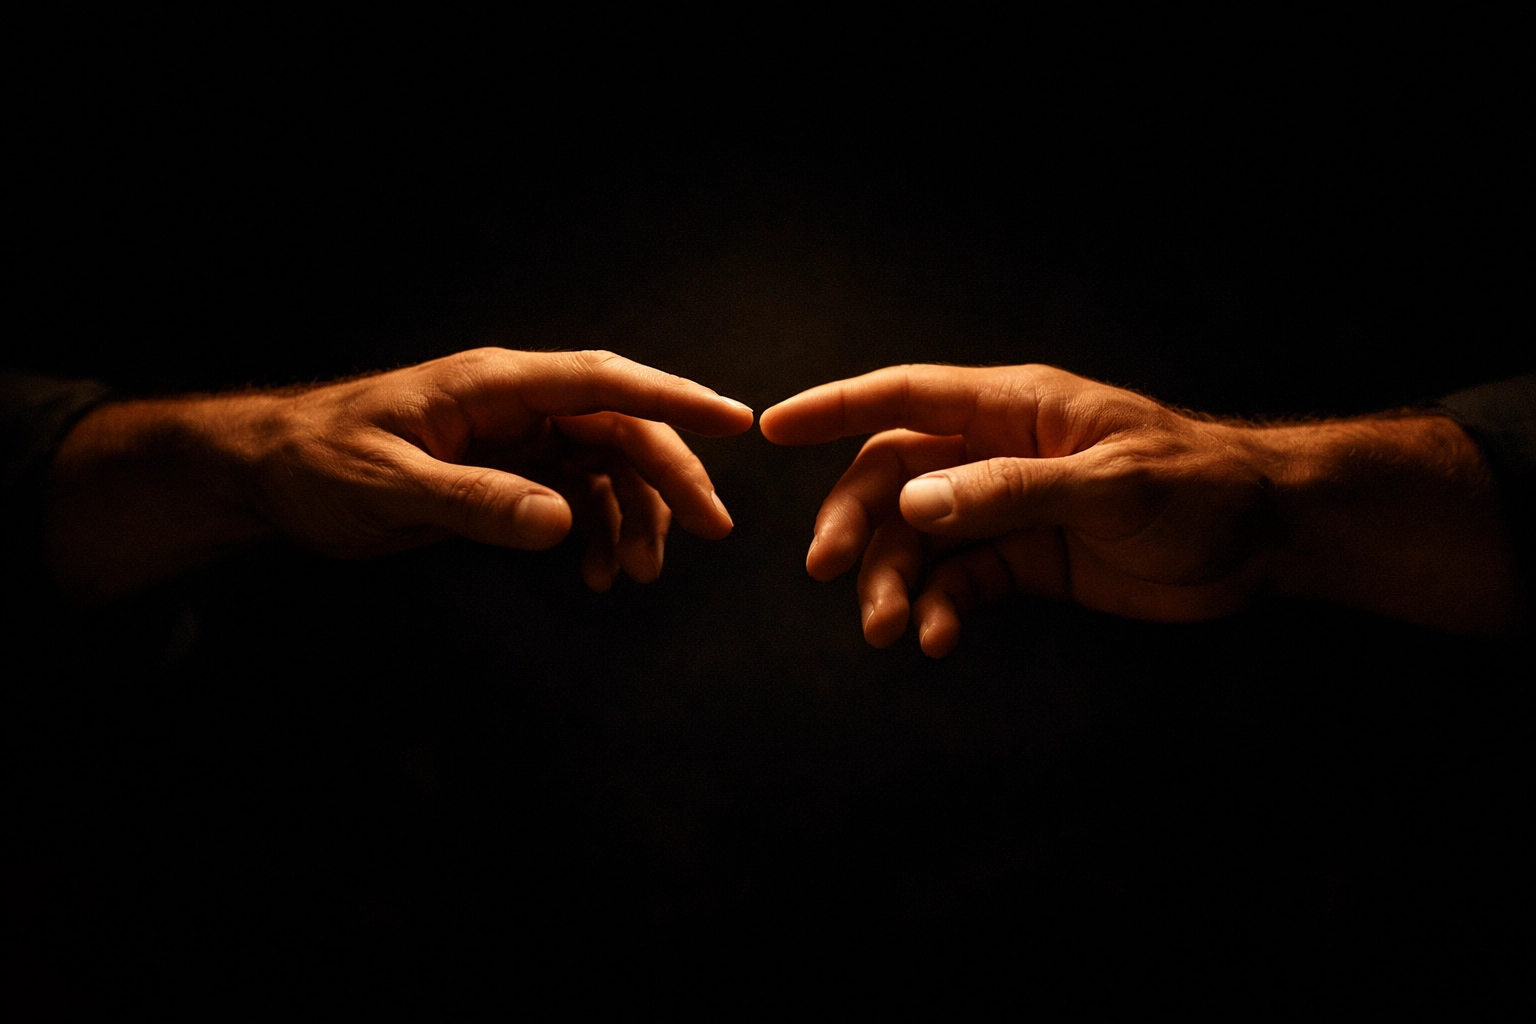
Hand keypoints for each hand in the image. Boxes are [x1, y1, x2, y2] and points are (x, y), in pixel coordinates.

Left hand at [47, 349, 754, 601]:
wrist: (274, 473)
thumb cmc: (318, 463)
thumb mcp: (389, 486)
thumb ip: (474, 502)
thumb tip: (562, 521)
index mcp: (495, 386)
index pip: (604, 383)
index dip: (676, 399)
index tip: (736, 421)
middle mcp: (517, 405)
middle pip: (621, 428)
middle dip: (671, 478)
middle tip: (710, 532)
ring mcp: (516, 438)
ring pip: (607, 466)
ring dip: (635, 516)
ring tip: (637, 575)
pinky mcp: (507, 472)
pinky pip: (577, 496)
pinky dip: (598, 532)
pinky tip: (597, 572)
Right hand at [761, 364, 1522, 654]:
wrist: (1262, 539)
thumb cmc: (1198, 485)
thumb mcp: (1109, 483)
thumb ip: (1010, 492)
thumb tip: (915, 504)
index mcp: (1015, 408)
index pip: (906, 397)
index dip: (835, 408)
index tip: (773, 429)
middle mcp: (998, 453)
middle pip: (895, 477)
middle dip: (857, 522)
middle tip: (830, 572)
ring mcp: (1006, 509)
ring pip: (919, 539)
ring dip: (894, 581)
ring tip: (887, 629)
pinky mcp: (1024, 561)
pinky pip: (959, 582)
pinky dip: (940, 610)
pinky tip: (938, 639)